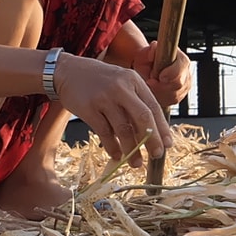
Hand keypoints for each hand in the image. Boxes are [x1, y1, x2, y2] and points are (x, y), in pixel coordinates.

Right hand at [53, 51, 171, 167]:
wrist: (67, 72)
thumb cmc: (99, 80)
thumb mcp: (121, 83)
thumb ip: (135, 102)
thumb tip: (152, 132)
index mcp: (134, 80)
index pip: (154, 107)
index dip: (162, 128)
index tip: (168, 144)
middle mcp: (121, 88)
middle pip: (143, 118)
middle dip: (152, 140)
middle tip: (156, 155)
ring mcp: (104, 98)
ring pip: (123, 129)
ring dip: (131, 149)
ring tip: (135, 163)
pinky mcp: (88, 108)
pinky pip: (104, 133)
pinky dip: (112, 147)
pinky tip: (116, 155)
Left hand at [127, 40, 192, 108]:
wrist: (147, 70)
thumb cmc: (147, 61)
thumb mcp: (144, 53)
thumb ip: (149, 50)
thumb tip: (154, 48)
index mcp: (181, 59)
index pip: (182, 67)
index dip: (171, 74)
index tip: (160, 77)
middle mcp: (186, 71)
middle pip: (179, 84)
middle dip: (162, 85)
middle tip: (150, 81)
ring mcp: (186, 85)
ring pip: (174, 95)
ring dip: (160, 92)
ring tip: (151, 85)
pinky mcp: (181, 95)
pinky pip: (172, 101)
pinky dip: (161, 97)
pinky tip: (155, 90)